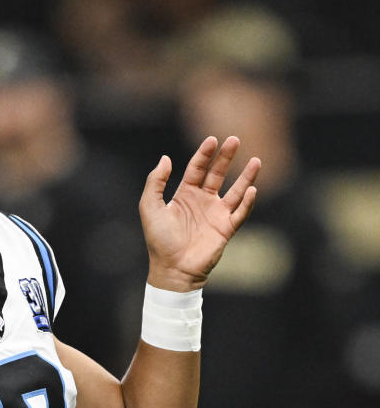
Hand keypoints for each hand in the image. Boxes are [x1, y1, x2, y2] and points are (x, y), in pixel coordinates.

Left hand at [139, 136, 259, 290]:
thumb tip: (166, 158)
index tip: (212, 140)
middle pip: (218, 174)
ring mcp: (216, 214)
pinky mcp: (226, 229)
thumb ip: (155, 182)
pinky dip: (247, 201)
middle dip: (226, 157)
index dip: (204, 154)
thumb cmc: (159, 239)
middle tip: (235, 139)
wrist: (172, 268)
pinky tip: (251, 189)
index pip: (197, 168)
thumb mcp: (150, 207)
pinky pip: (240, 212)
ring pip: (235, 191)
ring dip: (246, 176)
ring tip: (256, 160)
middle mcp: (202, 201)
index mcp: (184, 194)